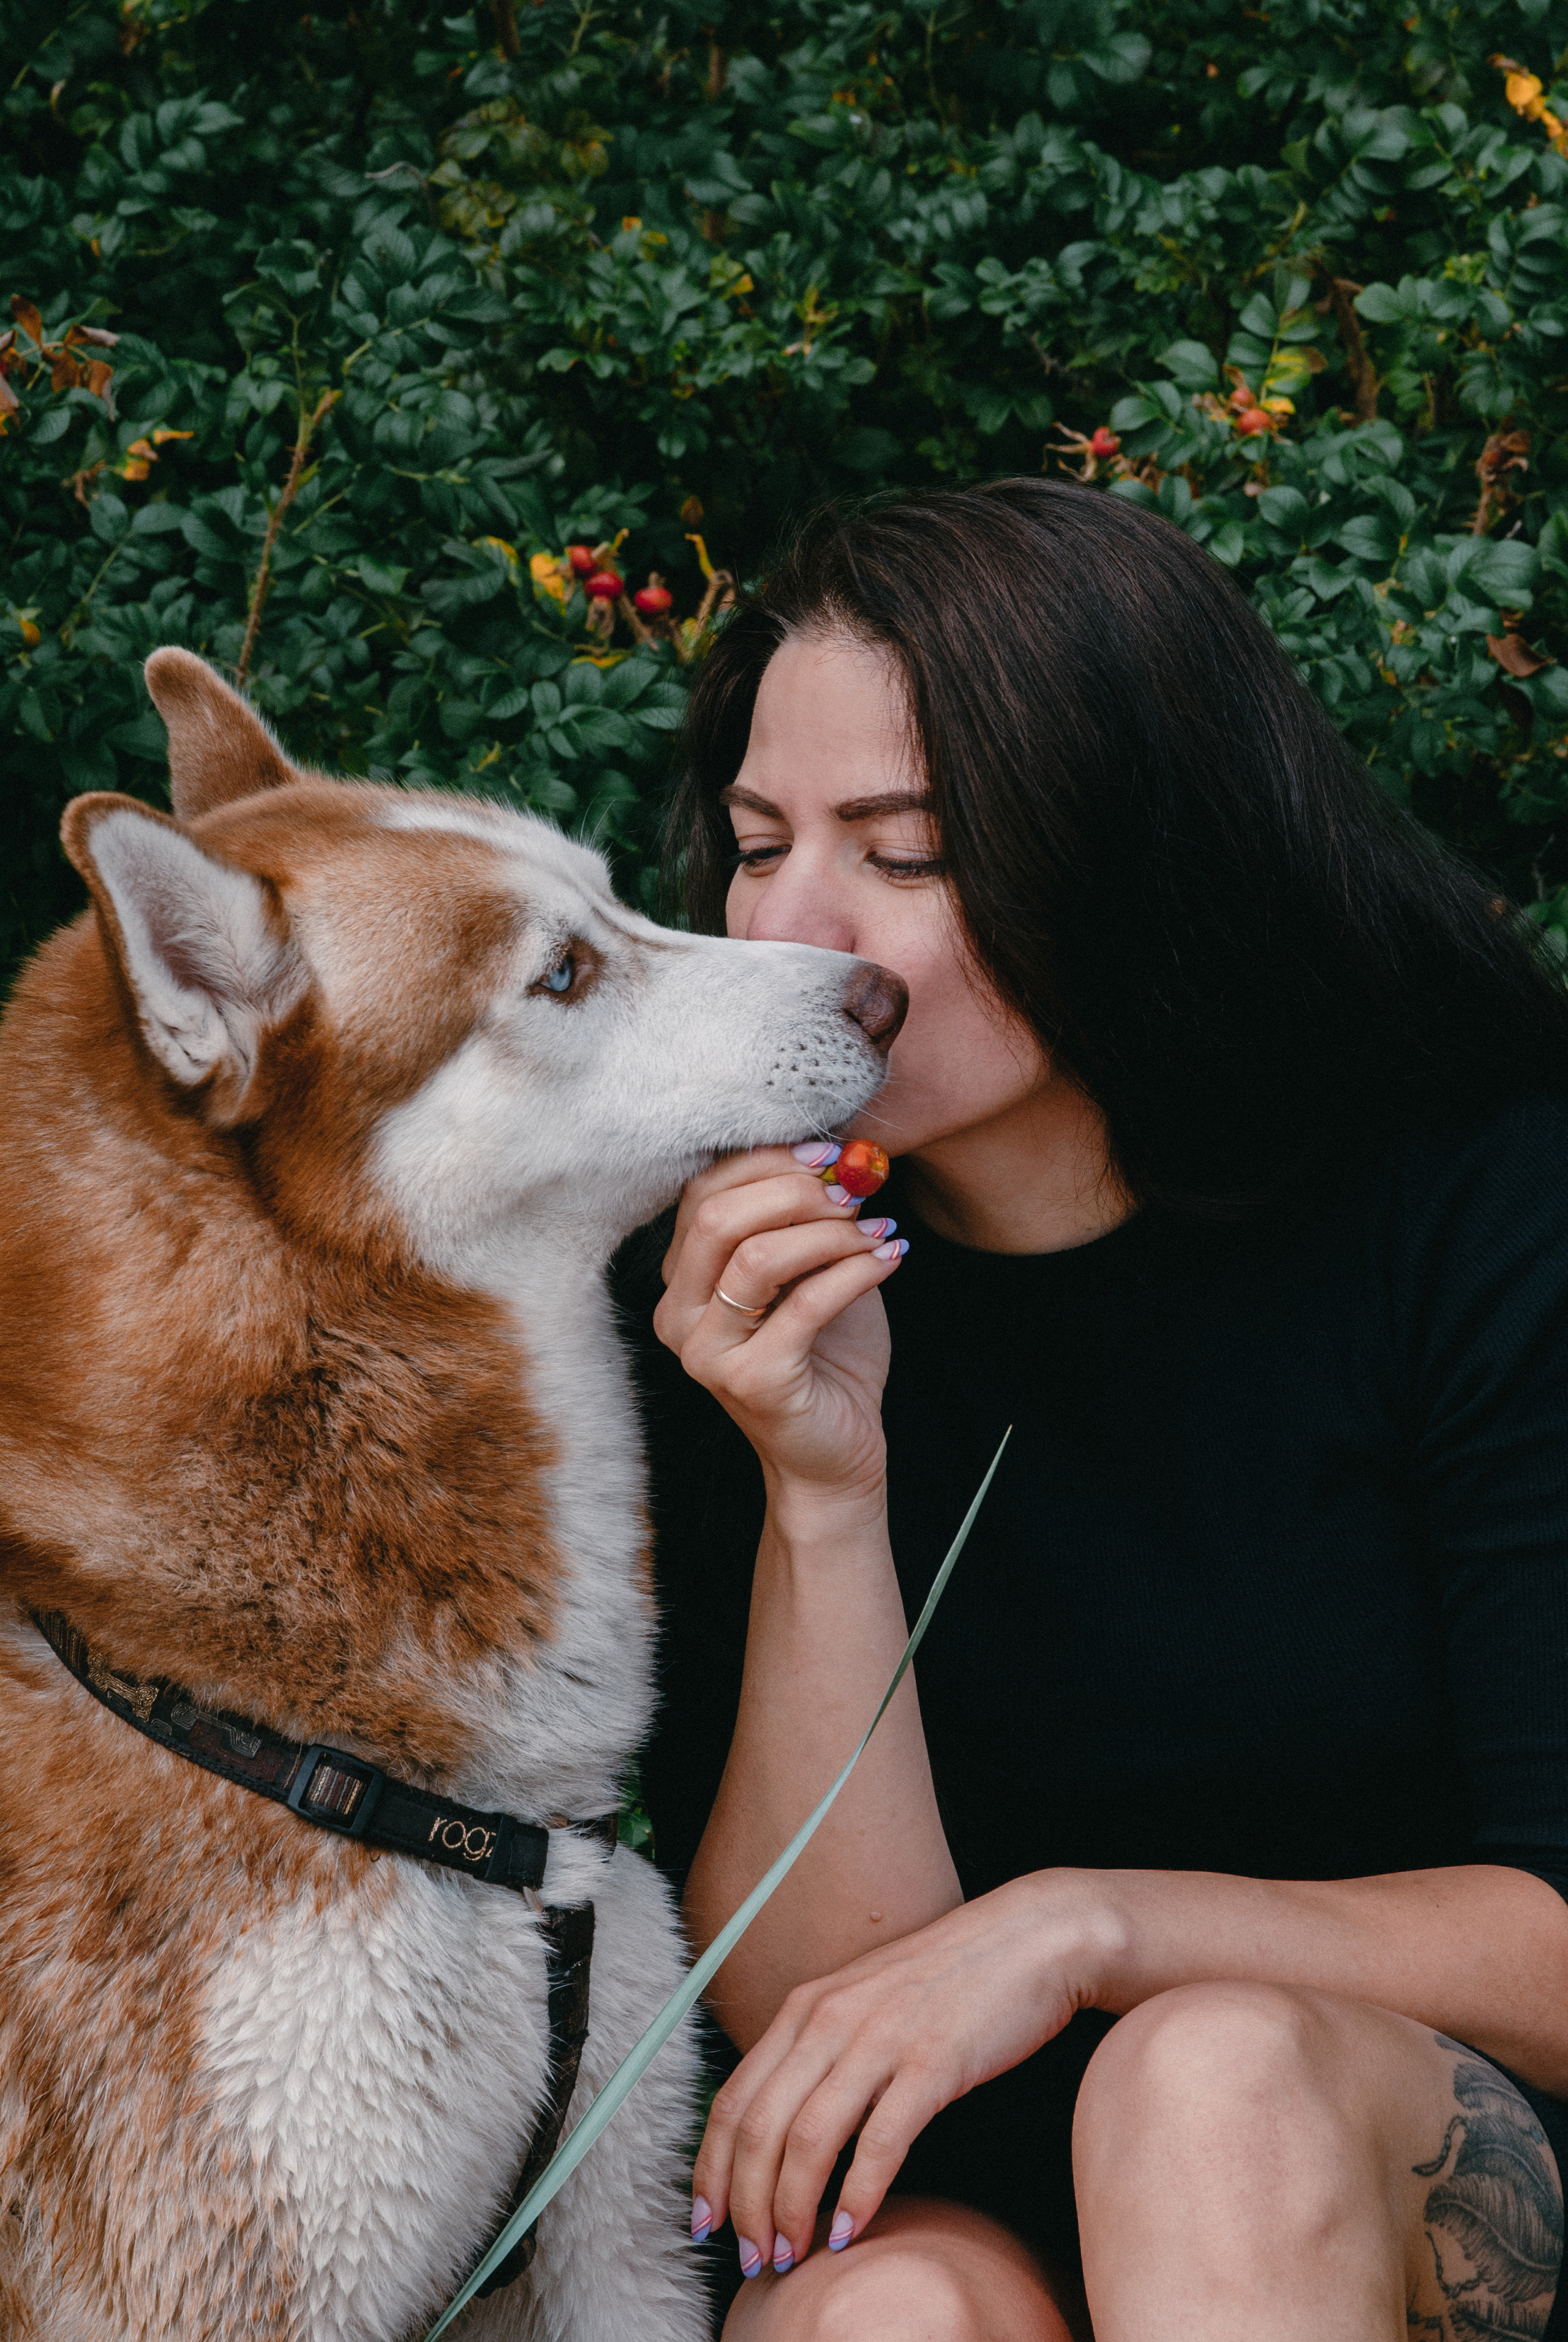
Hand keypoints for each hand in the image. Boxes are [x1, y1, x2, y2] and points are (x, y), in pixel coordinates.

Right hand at [653, 1143, 907, 1512]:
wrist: (838, 1452)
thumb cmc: (826, 1356)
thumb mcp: (812, 1271)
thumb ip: (807, 1220)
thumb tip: (838, 1158)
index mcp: (682, 1280)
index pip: (703, 1192)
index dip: (767, 1160)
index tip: (830, 1154)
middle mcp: (678, 1315)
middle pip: (717, 1217)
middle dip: (795, 1191)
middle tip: (854, 1191)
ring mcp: (708, 1353)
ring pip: (757, 1257)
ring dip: (829, 1232)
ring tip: (876, 1231)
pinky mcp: (753, 1381)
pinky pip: (806, 1304)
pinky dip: (855, 1271)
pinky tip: (890, 1260)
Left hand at [690, 1873, 1111, 2276]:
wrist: (1027, 1939)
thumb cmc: (945, 1979)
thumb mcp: (862, 2002)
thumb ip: (819, 2051)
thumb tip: (783, 2128)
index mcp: (805, 2006)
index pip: (733, 2099)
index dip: (711, 2168)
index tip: (705, 2220)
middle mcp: (830, 2019)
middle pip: (759, 2127)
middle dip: (746, 2204)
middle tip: (752, 2256)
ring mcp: (880, 2038)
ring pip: (808, 2140)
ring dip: (791, 2209)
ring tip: (792, 2255)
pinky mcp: (932, 2062)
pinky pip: (881, 2142)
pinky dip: (857, 2195)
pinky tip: (849, 2231)